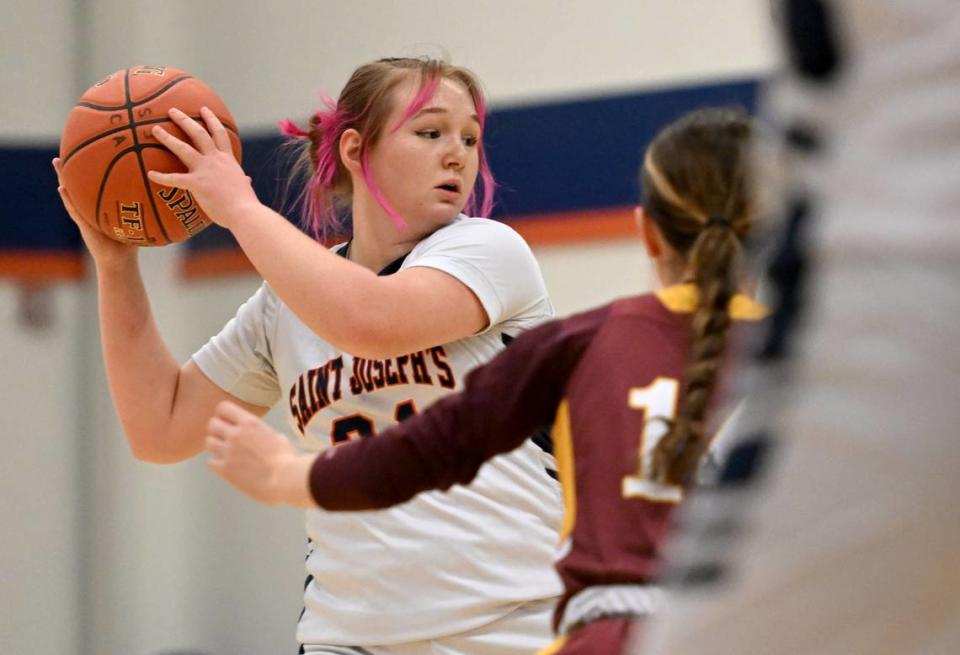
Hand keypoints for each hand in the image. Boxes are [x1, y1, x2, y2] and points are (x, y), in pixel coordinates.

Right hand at [52, 157, 137, 268]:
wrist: (119, 261)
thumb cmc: (130, 241)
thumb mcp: (139, 220)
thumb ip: (147, 207)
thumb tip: (169, 192)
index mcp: (103, 204)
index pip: (99, 181)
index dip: (96, 165)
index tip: (96, 147)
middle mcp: (92, 206)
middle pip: (83, 182)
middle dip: (78, 165)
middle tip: (70, 146)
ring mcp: (84, 214)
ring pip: (72, 192)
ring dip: (64, 177)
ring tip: (58, 161)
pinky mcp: (82, 224)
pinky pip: (73, 209)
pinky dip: (67, 199)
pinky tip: (61, 187)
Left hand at [148, 107, 260, 228]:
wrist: (244, 213)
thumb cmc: (245, 203)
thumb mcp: (245, 187)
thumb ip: (243, 180)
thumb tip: (247, 180)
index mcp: (228, 160)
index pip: (219, 134)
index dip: (211, 120)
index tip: (204, 109)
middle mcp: (216, 160)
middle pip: (199, 134)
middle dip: (185, 120)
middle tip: (172, 111)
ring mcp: (205, 170)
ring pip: (183, 149)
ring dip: (168, 138)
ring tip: (155, 129)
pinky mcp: (197, 184)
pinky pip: (175, 179)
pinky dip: (161, 177)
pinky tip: (150, 174)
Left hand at [205, 400, 316, 507]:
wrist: (284, 479)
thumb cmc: (287, 459)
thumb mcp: (279, 437)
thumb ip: (266, 434)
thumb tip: (269, 438)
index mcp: (250, 423)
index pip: (224, 408)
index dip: (224, 415)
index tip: (228, 421)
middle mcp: (236, 434)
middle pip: (212, 424)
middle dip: (217, 430)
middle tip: (224, 438)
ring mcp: (228, 452)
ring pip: (209, 442)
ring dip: (215, 446)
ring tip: (225, 452)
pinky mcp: (225, 469)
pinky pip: (210, 462)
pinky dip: (216, 464)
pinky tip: (226, 466)